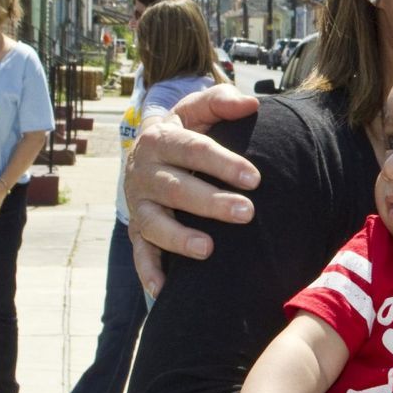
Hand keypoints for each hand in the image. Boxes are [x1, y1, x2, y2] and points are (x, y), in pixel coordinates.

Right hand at [124, 84, 260, 294]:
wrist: (151, 149)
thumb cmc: (187, 130)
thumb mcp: (198, 109)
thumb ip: (221, 102)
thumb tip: (251, 104)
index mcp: (162, 139)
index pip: (193, 150)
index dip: (223, 164)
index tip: (255, 178)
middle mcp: (145, 172)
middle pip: (176, 188)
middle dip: (211, 202)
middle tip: (247, 212)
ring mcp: (139, 204)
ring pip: (155, 223)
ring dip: (179, 238)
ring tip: (208, 249)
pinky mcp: (138, 229)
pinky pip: (140, 253)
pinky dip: (149, 272)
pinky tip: (165, 290)